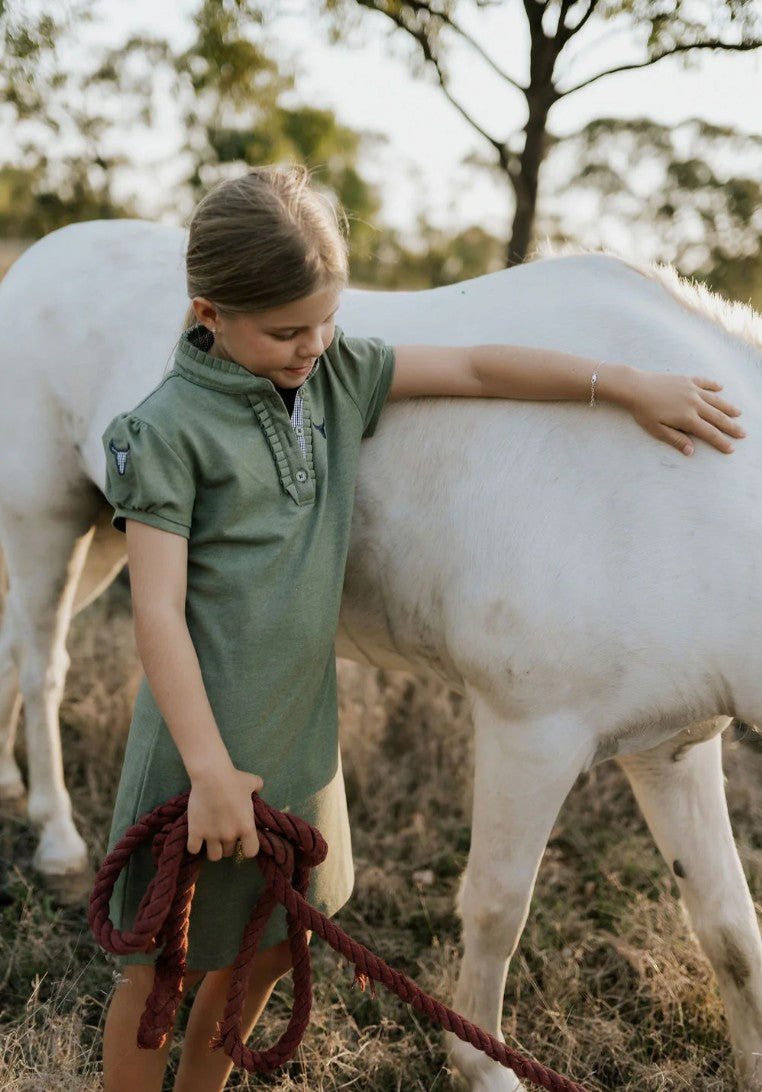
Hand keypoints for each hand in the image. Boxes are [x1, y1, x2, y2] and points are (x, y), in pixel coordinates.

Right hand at [186, 765, 263, 860]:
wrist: (211, 775)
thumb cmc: (234, 779)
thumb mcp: (252, 782)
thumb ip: (258, 788)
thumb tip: (259, 788)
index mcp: (246, 827)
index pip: (251, 852)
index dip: (247, 847)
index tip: (243, 841)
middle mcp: (230, 835)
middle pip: (229, 852)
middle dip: (228, 844)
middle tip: (224, 832)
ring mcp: (212, 836)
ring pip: (214, 856)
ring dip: (213, 849)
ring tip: (211, 838)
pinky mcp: (195, 832)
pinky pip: (194, 850)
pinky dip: (195, 846)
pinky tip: (197, 837)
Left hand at [621, 370, 745, 455]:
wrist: (635, 387)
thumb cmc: (643, 411)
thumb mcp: (657, 430)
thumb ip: (676, 439)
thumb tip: (691, 451)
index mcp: (687, 418)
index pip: (709, 433)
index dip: (721, 442)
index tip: (731, 448)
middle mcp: (694, 403)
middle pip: (717, 417)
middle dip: (731, 427)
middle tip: (742, 434)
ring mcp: (692, 390)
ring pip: (715, 400)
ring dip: (728, 407)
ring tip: (738, 413)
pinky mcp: (686, 379)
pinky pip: (704, 382)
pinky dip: (713, 385)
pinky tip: (721, 388)